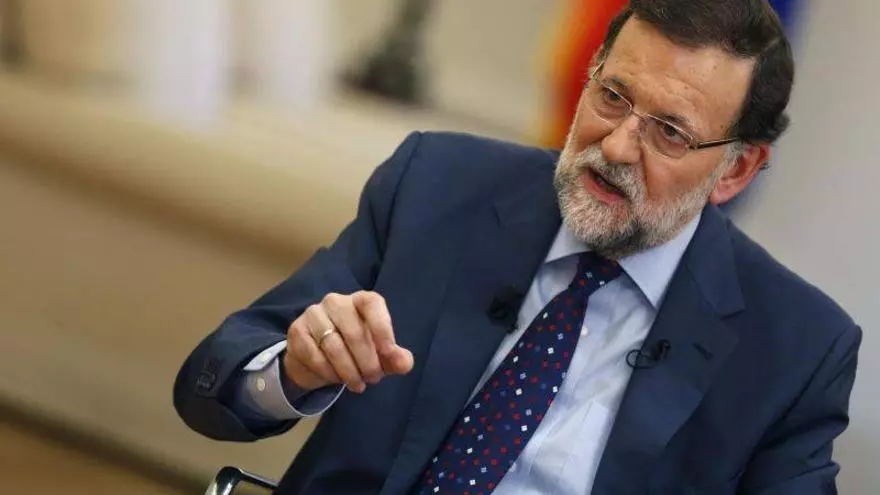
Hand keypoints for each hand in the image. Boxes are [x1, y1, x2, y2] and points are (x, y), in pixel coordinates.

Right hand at [283, 291, 413, 392]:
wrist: (315, 359)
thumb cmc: (354, 351)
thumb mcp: (378, 355)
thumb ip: (394, 357)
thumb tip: (404, 363)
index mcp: (360, 300)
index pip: (373, 304)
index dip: (382, 328)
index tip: (389, 354)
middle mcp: (336, 301)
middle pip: (354, 331)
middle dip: (367, 361)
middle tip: (373, 379)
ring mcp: (314, 313)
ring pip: (334, 346)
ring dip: (348, 371)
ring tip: (358, 385)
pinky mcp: (297, 330)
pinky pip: (314, 355)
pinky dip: (328, 372)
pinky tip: (335, 379)